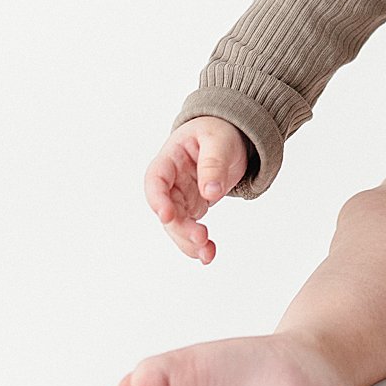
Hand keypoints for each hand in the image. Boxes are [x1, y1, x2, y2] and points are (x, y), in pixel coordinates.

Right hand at [143, 115, 249, 263]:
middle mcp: (171, 180)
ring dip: (188, 241)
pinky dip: (198, 243)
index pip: (156, 179)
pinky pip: (190, 228)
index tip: (167, 215)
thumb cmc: (219, 132)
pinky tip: (208, 254)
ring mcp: (181, 196)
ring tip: (207, 254)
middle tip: (200, 237)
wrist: (230, 136)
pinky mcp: (193, 207)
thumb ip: (213, 164)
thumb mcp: (219, 140)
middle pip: (167, 208)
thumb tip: (211, 192)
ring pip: (177, 225)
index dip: (157, 199)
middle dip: (180, 227)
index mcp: (171, 158)